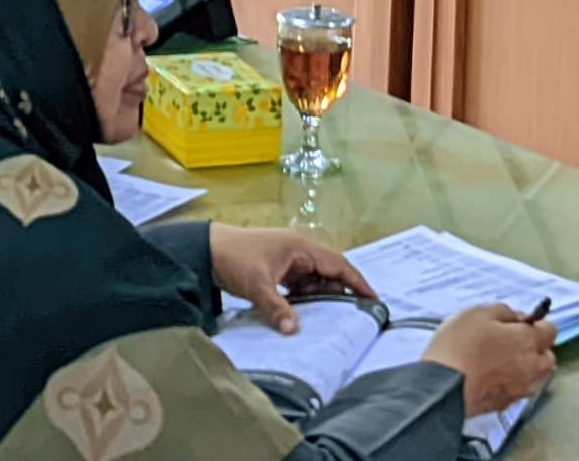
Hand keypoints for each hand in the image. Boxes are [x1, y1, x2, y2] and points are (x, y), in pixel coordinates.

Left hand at [203, 224, 375, 334]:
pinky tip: (307, 315)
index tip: (373, 299)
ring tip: (335, 320)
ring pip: (314, 280)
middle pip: (330, 273)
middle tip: (356, 316)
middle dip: (342, 293)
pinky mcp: (277, 269)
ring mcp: (288, 260)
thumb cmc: (233, 258)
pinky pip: (300, 285)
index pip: (339, 265)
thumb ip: (276, 308)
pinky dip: (306, 298)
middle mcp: (299, 251)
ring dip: (322, 298)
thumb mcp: (257, 285)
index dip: (357, 282)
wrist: (204, 249)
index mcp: (301, 248)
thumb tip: (293, 331)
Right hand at [420, 305, 558, 415]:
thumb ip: (504, 311)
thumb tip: (515, 316)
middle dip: (533, 348)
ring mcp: (520, 389)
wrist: (441, 387)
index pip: (550, 329)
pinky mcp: (504, 404)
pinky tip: (487, 376)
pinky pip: (515, 389)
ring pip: (532, 375)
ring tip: (495, 360)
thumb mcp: (478, 313)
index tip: (517, 322)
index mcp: (529, 341)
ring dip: (522, 367)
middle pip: (546, 356)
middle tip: (508, 341)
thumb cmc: (460, 347)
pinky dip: (507, 382)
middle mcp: (532, 367)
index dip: (534, 323)